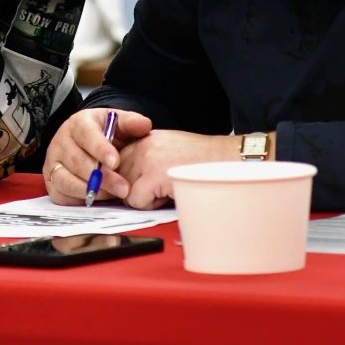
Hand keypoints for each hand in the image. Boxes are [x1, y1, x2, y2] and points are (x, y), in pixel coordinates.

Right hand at [43, 108, 152, 205]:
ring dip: (91, 190)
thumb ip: (131, 123)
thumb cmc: (105, 133)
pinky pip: (61, 194)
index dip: (100, 149)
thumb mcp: (118, 123)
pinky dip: (79, 199)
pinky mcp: (50, 181)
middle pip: (78, 162)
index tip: (116, 162)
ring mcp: (53, 162)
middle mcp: (61, 141)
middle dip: (103, 177)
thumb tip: (145, 124)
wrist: (86, 142)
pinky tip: (98, 198)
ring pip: (66, 180)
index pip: (87, 135)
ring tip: (113, 195)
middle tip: (124, 188)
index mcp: (78, 123)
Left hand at [117, 131, 239, 209]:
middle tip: (153, 193)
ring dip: (143, 197)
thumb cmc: (205, 161)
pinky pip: (136, 200)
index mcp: (145, 139)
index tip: (131, 188)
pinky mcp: (153, 175)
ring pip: (125, 190)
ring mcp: (146, 159)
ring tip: (166, 191)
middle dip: (131, 189)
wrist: (227, 161)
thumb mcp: (170, 151)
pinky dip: (152, 205)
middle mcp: (142, 146)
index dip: (122, 178)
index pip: (117, 160)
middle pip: (117, 176)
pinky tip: (170, 194)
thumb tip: (130, 180)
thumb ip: (147, 159)